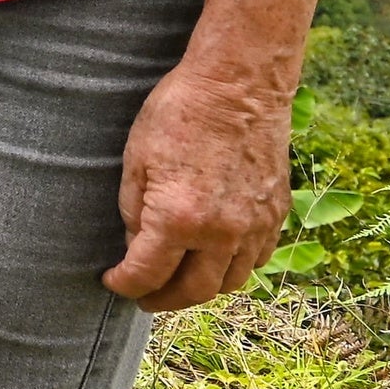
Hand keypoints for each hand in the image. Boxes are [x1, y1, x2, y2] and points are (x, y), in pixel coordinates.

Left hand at [106, 62, 294, 312]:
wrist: (237, 88)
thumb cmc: (177, 116)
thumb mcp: (135, 162)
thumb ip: (134, 213)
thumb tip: (136, 247)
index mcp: (179, 219)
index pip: (147, 274)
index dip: (125, 285)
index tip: (112, 283)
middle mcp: (222, 232)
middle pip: (193, 290)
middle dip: (163, 300)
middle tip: (143, 299)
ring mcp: (255, 227)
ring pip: (229, 282)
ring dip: (200, 290)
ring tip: (177, 284)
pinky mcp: (276, 215)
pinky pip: (256, 260)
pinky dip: (232, 269)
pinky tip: (213, 261)